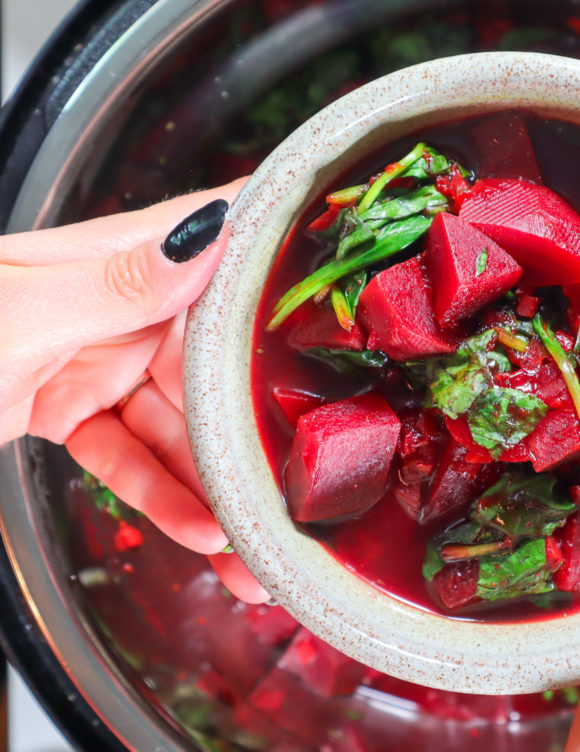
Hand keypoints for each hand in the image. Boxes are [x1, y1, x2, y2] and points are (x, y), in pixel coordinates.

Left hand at [0, 183, 268, 603]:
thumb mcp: (16, 309)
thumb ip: (114, 283)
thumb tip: (207, 238)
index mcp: (113, 257)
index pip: (221, 245)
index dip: (288, 263)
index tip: (347, 298)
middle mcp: (116, 303)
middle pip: (216, 360)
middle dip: (260, 424)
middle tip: (305, 478)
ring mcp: (95, 357)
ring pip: (181, 422)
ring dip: (220, 484)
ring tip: (257, 540)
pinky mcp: (70, 407)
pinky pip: (134, 455)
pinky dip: (165, 498)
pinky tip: (200, 532)